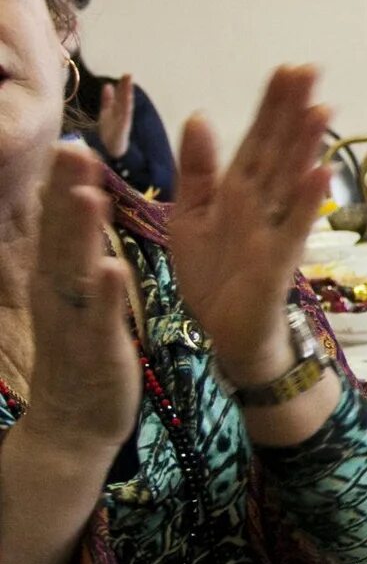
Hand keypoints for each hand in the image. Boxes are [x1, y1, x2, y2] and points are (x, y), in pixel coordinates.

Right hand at [26, 144, 138, 452]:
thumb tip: (78, 207)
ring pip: (75, 270)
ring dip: (80, 232)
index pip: (58, 222)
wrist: (74, 423)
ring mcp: (75, 320)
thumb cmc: (84, 351)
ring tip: (86, 193)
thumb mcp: (78, 296)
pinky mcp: (97, 349)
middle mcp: (59, 293)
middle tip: (73, 147)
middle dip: (66, 191)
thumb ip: (77, 255)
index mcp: (59, 277)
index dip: (63, 183)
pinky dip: (105, 293)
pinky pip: (101, 318)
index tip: (73, 140)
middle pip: (60, 235)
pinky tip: (112, 267)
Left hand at [95, 73, 134, 159]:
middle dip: (126, 86)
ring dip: (128, 93)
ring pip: (126, 104)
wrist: (111, 149)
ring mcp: (123, 120)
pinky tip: (128, 99)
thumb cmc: (109, 132)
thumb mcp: (106, 112)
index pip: (120, 94)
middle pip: (124, 97)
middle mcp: (122, 113)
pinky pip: (126, 115)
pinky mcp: (123, 127)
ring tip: (129, 83)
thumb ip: (108, 99)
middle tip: (129, 74)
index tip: (126, 74)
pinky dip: (127, 106)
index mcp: (117, 108)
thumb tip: (107, 84)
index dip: (123, 85)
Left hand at [167, 66, 332, 389]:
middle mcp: (261, 204)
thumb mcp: (189, 215)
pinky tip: (320, 174)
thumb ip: (196, 169)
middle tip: (310, 70)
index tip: (287, 69)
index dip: (271, 106)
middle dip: (292, 112)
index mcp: (237, 190)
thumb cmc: (213, 275)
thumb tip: (198, 114)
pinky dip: (306, 202)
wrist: (224, 333)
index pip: (256, 139)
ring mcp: (273, 230)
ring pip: (291, 181)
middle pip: (278, 151)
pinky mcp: (278, 261)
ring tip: (322, 109)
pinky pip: (293, 228)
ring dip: (307, 147)